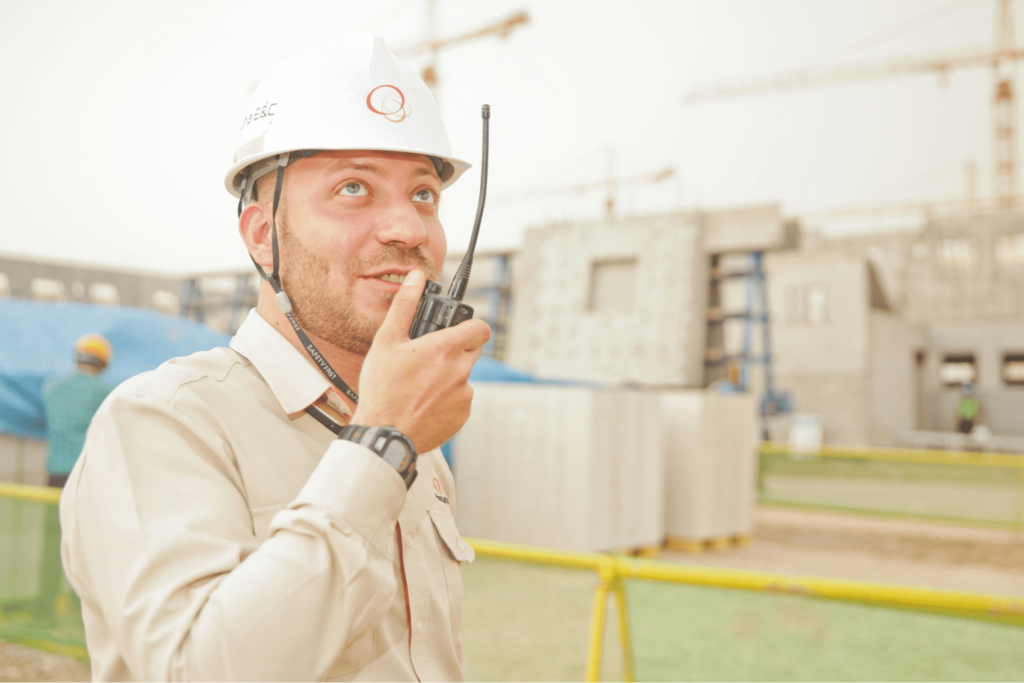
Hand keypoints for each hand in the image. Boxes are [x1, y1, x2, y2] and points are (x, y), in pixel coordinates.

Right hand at [351, 269, 490, 453]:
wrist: (384, 433)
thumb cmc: (383, 388)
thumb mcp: (387, 341)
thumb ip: (405, 306)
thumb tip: (415, 279)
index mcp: (446, 348)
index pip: (480, 328)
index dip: (471, 326)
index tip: (459, 330)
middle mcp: (461, 370)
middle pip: (471, 351)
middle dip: (456, 351)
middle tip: (429, 358)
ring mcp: (464, 394)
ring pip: (464, 377)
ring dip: (450, 376)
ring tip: (421, 384)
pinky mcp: (462, 415)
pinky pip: (461, 399)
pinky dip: (448, 399)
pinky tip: (425, 402)